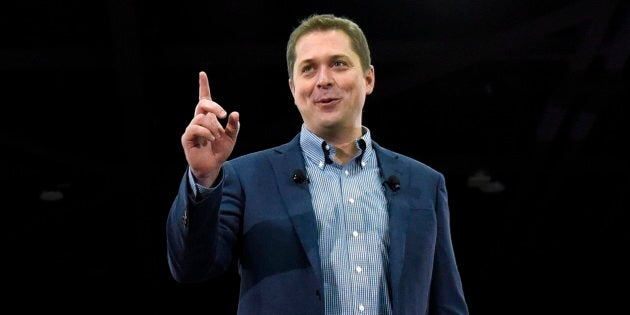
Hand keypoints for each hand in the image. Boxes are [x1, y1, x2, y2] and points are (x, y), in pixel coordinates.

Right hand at [181, 71, 239, 185]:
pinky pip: (195, 128)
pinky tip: (211, 139)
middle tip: (223, 115)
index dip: (204, 86)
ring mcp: (192, 128)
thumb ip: (233, 126)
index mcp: (209, 118)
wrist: (212, 166)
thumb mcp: (231, 138)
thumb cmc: (220, 151)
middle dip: (214, 106)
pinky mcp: (187, 137)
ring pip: (201, 118)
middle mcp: (199, 120)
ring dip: (213, 126)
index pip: (205, 99)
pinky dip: (206, 132)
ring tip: (217, 137)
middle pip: (203, 104)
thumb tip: (235, 113)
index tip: (202, 74)